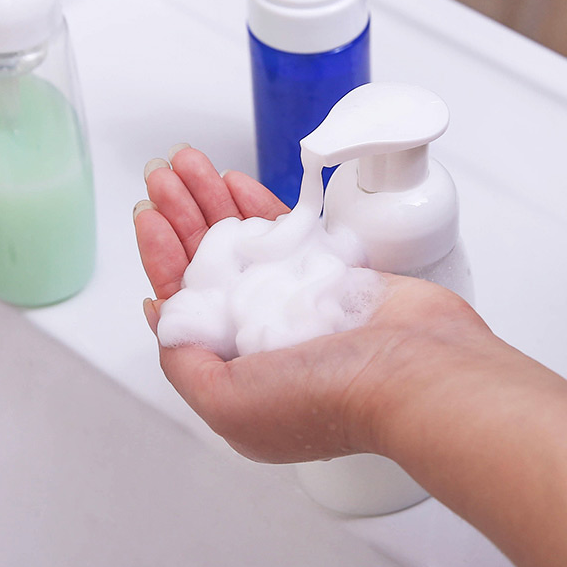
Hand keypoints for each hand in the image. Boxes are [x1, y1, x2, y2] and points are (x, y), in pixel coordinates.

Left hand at [134, 145, 489, 463]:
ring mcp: (293, 299)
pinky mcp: (326, 273)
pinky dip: (257, 205)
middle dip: (181, 214)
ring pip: (240, 240)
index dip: (161, 254)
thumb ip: (183, 362)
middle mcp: (259, 332)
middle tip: (162, 175)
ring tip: (189, 164)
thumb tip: (164, 320)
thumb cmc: (328, 397)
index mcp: (232, 366)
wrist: (417, 370)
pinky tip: (234, 183)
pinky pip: (282, 231)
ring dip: (211, 200)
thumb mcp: (227, 402)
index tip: (148, 215)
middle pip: (205, 261)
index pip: (183, 300)